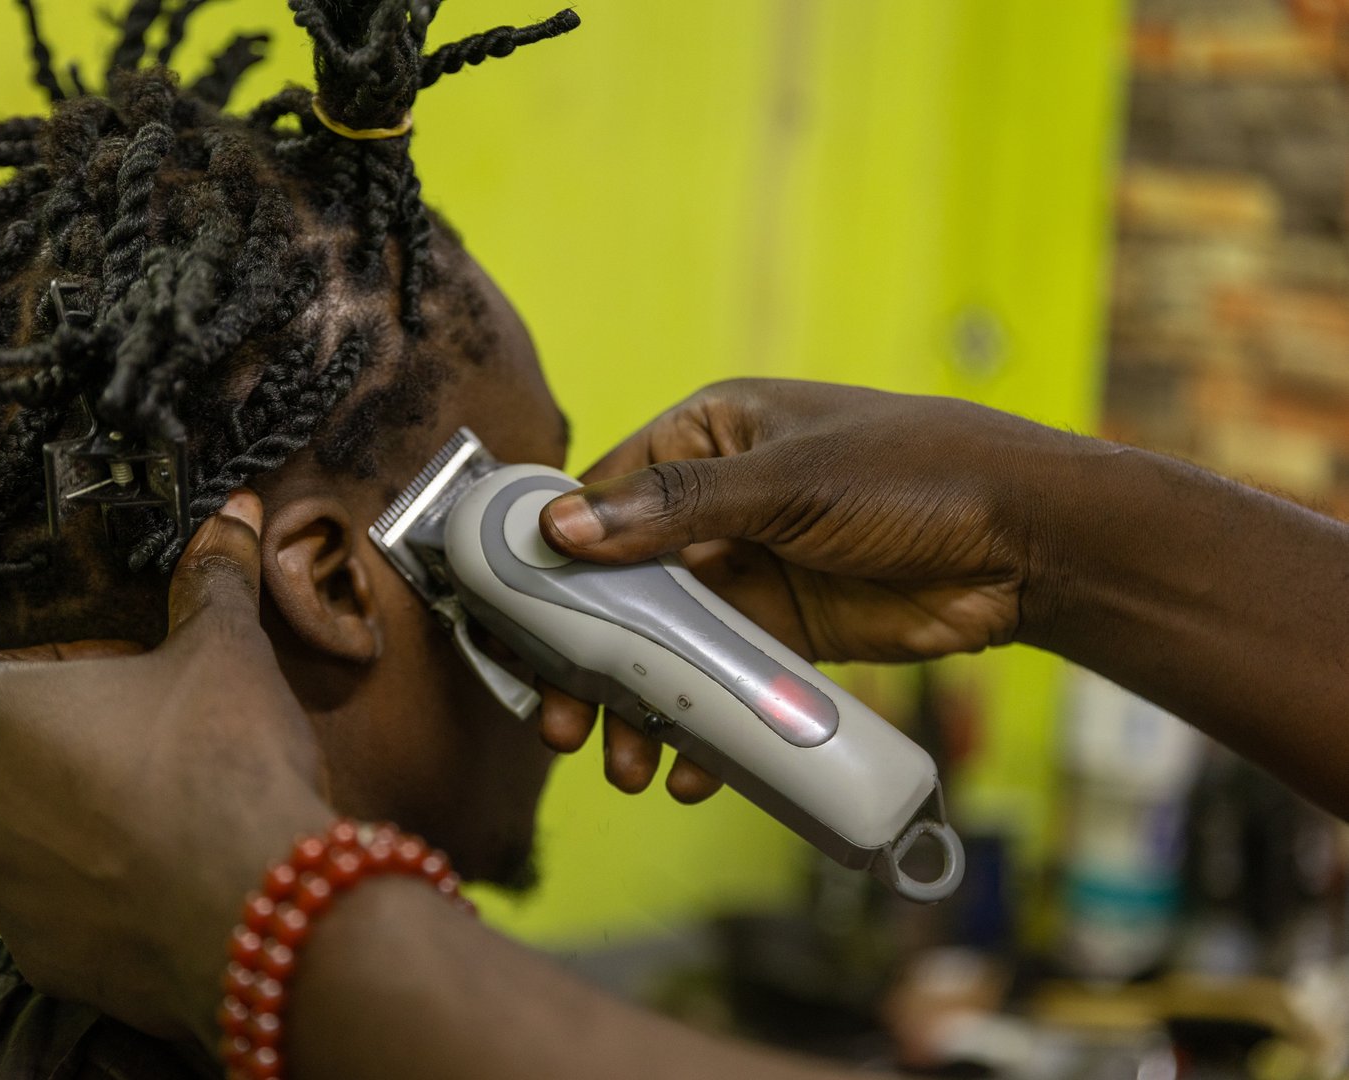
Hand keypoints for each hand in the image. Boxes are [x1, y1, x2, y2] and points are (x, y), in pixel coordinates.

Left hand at [0, 491, 331, 1047]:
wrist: (257, 909)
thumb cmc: (224, 761)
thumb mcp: (226, 649)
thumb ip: (214, 576)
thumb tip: (237, 508)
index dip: (68, 666)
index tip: (137, 678)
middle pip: (12, 755)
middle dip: (76, 746)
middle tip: (166, 744)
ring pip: (31, 836)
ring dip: (83, 821)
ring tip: (174, 817)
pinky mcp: (38, 956)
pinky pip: (58, 908)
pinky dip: (100, 894)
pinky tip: (170, 881)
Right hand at [537, 380, 1075, 799]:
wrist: (1026, 542)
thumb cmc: (913, 475)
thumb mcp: (789, 483)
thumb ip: (677, 508)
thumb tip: (562, 529)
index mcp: (705, 437)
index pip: (600, 498)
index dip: (550, 560)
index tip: (511, 624)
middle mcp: (714, 506)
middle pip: (620, 587)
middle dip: (587, 659)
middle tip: (561, 721)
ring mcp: (749, 574)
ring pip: (666, 647)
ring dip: (640, 706)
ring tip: (627, 764)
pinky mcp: (786, 634)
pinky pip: (722, 684)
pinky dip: (703, 726)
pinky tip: (693, 770)